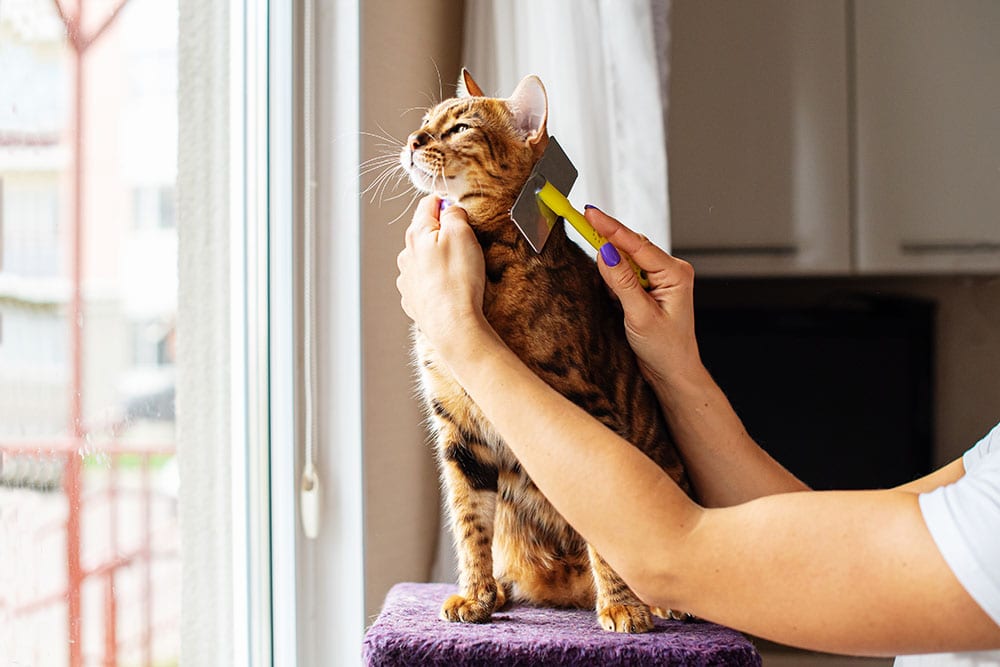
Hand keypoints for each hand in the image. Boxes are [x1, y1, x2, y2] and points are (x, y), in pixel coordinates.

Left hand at [396, 195, 487, 352]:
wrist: (452, 325)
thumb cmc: (458, 280)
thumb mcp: (462, 233)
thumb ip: (454, 213)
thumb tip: (450, 209)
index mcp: (416, 234)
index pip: (428, 204)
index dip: (446, 202)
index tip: (460, 209)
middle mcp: (406, 255)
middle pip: (425, 233)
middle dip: (444, 233)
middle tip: (467, 244)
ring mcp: (407, 279)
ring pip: (424, 259)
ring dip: (439, 259)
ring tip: (461, 271)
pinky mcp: (413, 300)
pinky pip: (425, 283)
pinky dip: (437, 281)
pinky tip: (451, 288)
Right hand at [587, 206, 702, 388]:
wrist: (673, 372)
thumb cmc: (665, 349)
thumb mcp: (640, 315)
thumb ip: (622, 282)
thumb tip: (604, 251)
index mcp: (676, 273)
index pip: (637, 244)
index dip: (610, 227)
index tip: (589, 212)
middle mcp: (671, 270)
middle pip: (631, 244)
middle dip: (606, 237)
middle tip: (578, 220)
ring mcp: (660, 277)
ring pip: (627, 257)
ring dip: (609, 258)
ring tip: (595, 260)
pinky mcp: (649, 286)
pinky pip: (626, 271)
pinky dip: (612, 273)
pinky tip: (606, 277)